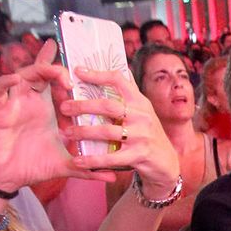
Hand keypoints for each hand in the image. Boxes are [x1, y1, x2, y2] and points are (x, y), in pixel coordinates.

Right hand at [0, 41, 78, 193]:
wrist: (7, 179)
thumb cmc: (32, 167)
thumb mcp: (64, 164)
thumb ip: (88, 166)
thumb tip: (112, 175)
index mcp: (44, 107)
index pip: (52, 80)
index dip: (61, 66)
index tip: (79, 61)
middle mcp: (28, 101)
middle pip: (40, 72)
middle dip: (55, 68)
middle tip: (71, 79)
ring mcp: (13, 104)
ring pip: (22, 74)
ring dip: (38, 70)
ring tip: (56, 75)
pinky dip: (5, 82)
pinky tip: (16, 79)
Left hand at [62, 66, 179, 196]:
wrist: (166, 163)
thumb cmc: (148, 134)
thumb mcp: (144, 111)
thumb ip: (130, 94)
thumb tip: (121, 67)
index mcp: (140, 102)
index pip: (119, 80)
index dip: (97, 74)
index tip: (78, 71)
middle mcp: (142, 116)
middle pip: (108, 105)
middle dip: (83, 106)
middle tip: (64, 106)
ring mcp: (141, 136)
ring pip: (107, 131)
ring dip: (84, 132)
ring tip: (67, 133)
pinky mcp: (139, 155)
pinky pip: (111, 157)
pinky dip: (92, 160)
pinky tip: (77, 161)